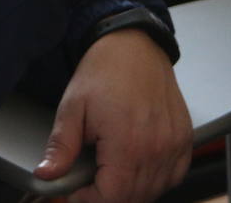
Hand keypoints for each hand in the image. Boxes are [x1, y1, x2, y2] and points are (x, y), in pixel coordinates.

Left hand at [35, 29, 191, 202]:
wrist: (135, 43)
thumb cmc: (105, 70)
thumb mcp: (73, 106)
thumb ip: (61, 147)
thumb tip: (46, 174)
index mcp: (128, 142)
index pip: (112, 198)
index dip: (89, 200)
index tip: (77, 190)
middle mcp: (157, 146)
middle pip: (134, 198)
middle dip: (107, 197)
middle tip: (90, 181)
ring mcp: (174, 142)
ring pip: (155, 190)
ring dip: (131, 190)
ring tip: (112, 171)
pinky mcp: (184, 136)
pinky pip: (175, 175)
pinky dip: (157, 179)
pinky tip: (138, 166)